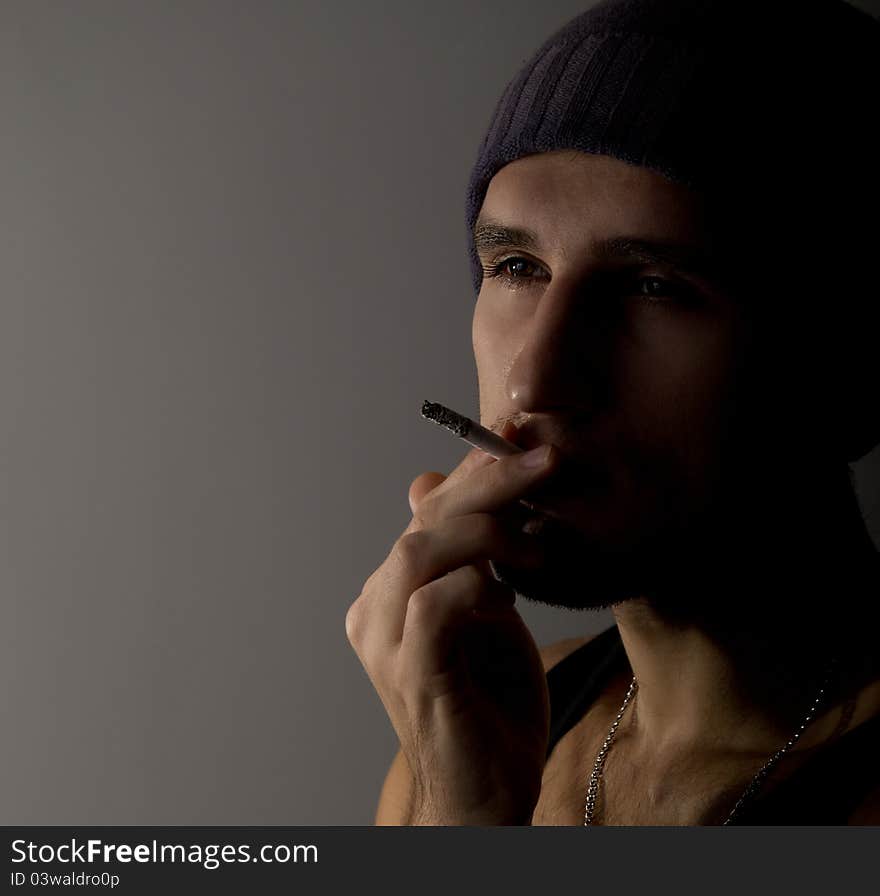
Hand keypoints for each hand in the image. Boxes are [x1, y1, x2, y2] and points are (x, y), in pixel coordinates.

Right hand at [345, 422, 558, 824]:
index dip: (472, 472)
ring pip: (420, 553)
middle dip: (487, 483)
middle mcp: (373, 610)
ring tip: (537, 544)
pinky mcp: (409, 675)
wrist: (486, 792)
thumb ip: (469, 554)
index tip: (517, 438)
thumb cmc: (491, 703)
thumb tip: (430, 481)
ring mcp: (383, 643)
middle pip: (422, 523)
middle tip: (542, 459)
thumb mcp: (487, 613)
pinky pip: (436, 607)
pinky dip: (479, 588)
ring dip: (486, 533)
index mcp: (389, 592)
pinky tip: (509, 598)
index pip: (427, 514)